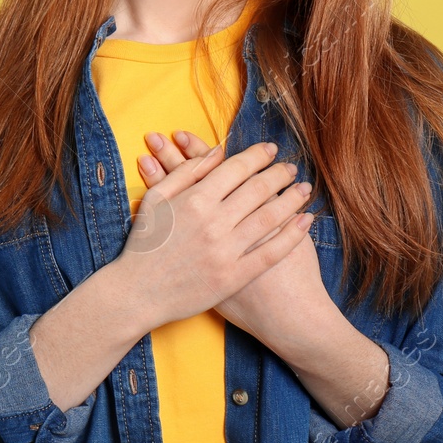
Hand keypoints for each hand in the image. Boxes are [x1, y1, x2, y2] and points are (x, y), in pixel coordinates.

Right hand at [111, 133, 313, 331]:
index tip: (272, 150)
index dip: (258, 156)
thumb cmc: (144, 243)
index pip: (236, 168)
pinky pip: (271, 253)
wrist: (137, 293)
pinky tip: (305, 222)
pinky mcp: (234, 277)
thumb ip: (185, 172)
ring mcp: (225, 251)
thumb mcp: (155, 199)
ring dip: (292, 199)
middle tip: (292, 168)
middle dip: (279, 174)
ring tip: (304, 189)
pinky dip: (292, 236)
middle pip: (258, 189)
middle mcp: (213, 223)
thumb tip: (216, 151)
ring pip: (270, 217)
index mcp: (194, 199)